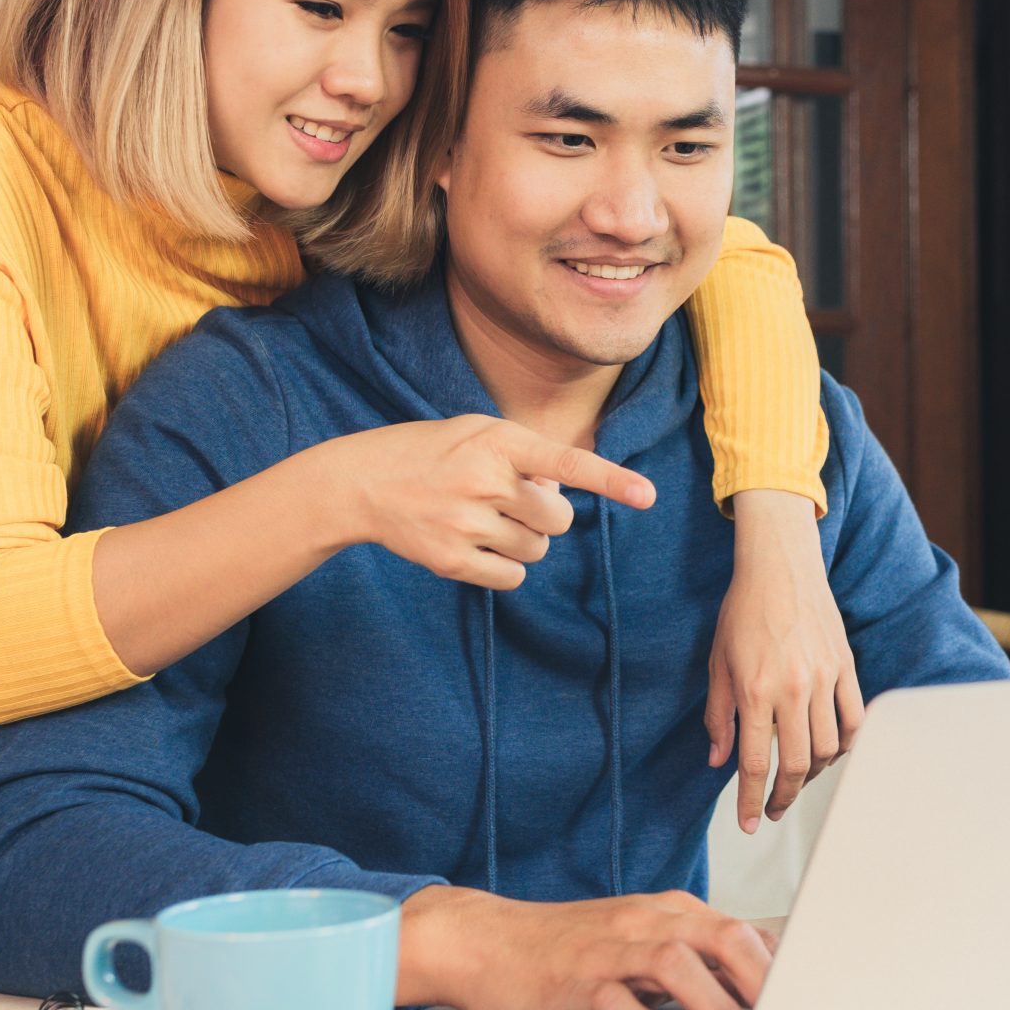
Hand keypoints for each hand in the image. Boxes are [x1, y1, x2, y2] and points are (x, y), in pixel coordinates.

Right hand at [314, 416, 654, 590]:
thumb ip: (527, 456)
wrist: (362, 483)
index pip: (565, 463)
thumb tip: (561, 494)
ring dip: (525, 540)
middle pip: (559, 520)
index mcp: (497, 441)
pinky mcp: (451, 560)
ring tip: (486, 518)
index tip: (647, 495)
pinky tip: (476, 544)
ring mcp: (465, 523)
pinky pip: (513, 577)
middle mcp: (484, 480)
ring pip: (538, 550)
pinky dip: (506, 566)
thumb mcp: (480, 432)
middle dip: (547, 516)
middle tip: (513, 501)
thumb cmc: (434, 452)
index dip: (609, 480)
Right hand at [397, 887, 774, 1009]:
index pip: (739, 930)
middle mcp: (644, 923)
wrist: (487, 944)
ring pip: (676, 965)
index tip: (811, 1004)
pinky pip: (620, 1004)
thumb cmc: (567, 951)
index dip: (781, 967)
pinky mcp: (576, 983)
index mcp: (667, 913)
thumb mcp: (638, 944)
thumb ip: (691, 960)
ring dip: (717, 1009)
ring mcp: (609, 950)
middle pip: (720, 937)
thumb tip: (756, 985)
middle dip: (763, 982)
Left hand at [706, 489, 864, 832]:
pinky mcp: (845, 666)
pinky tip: (830, 750)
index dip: (749, 800)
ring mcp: (824, 678)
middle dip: (784, 796)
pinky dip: (845, 742)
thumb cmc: (743, 610)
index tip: (749, 823)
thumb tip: (718, 761)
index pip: (754, 763)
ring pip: (829, 747)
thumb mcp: (717, 663)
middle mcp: (793, 689)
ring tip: (798, 776)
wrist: (779, 565)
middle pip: (797, 765)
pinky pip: (853, 718)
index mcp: (755, 690)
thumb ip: (718, 716)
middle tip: (773, 808)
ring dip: (814, 772)